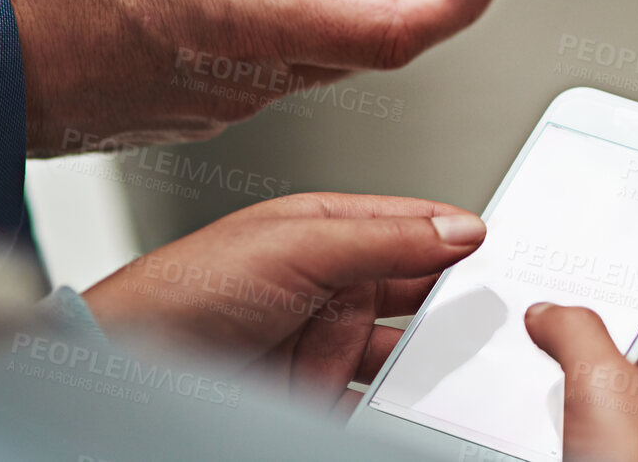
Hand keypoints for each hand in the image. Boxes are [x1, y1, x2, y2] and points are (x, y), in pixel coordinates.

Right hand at [0, 0, 501, 155]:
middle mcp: (247, 76)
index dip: (457, 3)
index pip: (388, 25)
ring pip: (320, 53)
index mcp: (245, 20)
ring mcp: (225, 99)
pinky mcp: (200, 106)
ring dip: (356, 10)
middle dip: (423, 0)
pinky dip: (297, 23)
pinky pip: (271, 62)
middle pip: (368, 44)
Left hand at [83, 192, 485, 413]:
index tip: (511, 257)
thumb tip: (459, 230)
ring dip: (435, 363)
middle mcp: (333, 287)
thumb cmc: (185, 289)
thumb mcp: (297, 245)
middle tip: (504, 318)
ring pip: (404, 355)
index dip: (463, 239)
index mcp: (331, 231)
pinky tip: (424, 408)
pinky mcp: (317, 399)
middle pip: (420, 296)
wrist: (126, 373)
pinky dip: (403, 408)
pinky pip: (376, 405)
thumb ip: (385, 239)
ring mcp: (326, 346)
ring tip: (471, 369)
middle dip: (459, 306)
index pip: (417, 229)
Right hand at [525, 304, 637, 461]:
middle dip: (576, 354)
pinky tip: (554, 442)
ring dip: (564, 402)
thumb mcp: (605, 378)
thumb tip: (552, 312)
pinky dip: (561, 437)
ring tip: (555, 409)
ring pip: (591, 401)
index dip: (612, 293)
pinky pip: (582, 437)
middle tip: (553, 353)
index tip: (574, 287)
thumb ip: (576, 331)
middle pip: (611, 353)